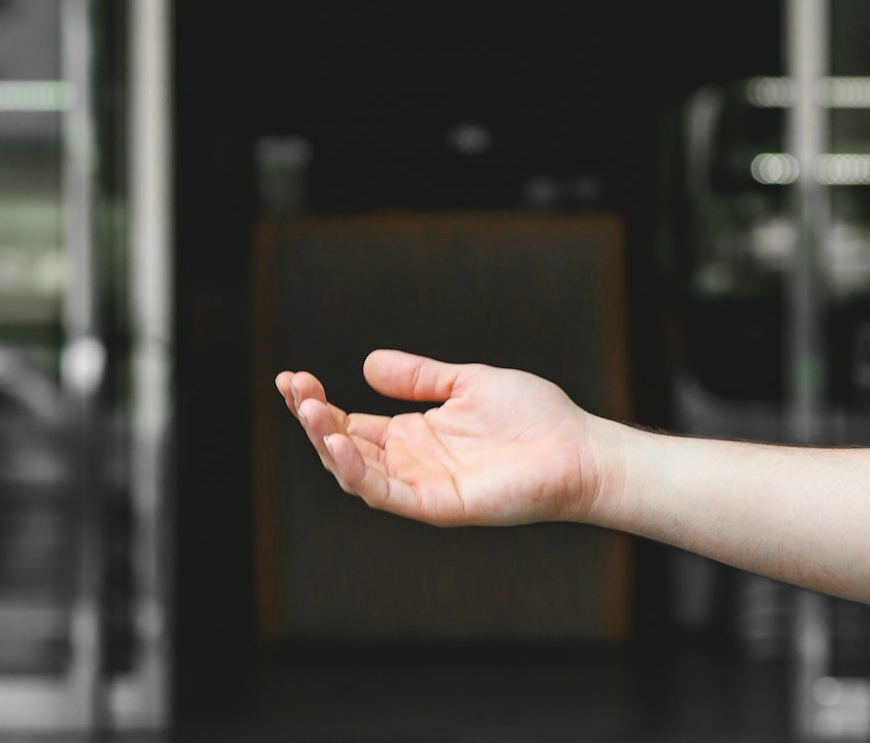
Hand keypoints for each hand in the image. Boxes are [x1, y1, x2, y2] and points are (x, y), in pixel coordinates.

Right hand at [275, 350, 607, 526]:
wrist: (579, 447)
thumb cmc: (532, 416)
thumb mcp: (465, 382)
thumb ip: (419, 377)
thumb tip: (367, 363)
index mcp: (414, 435)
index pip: (350, 423)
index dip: (317, 403)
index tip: (290, 377)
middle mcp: (411, 463)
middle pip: (344, 446)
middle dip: (312, 417)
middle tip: (292, 385)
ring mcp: (423, 486)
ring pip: (357, 472)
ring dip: (327, 442)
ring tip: (307, 408)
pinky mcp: (440, 505)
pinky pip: (389, 495)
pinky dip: (358, 472)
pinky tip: (338, 442)